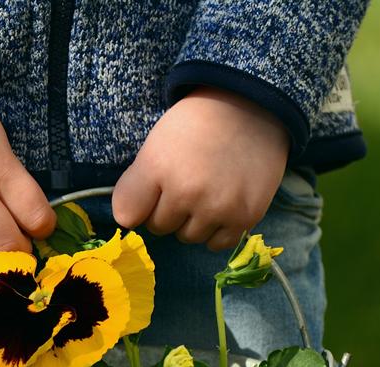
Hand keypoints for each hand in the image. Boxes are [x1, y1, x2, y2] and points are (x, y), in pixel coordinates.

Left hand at [112, 86, 290, 250]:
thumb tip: (129, 221)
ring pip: (189, 237)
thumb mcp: (156, 143)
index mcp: (157, 167)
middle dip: (168, 211)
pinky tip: (223, 207)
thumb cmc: (197, 125)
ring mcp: (217, 208)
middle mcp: (186, 192)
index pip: (127, 215)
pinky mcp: (245, 217)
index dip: (138, 205)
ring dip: (193, 222)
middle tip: (187, 184)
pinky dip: (217, 231)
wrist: (252, 108)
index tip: (151, 192)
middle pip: (160, 228)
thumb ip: (135, 184)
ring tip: (207, 192)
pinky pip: (217, 244)